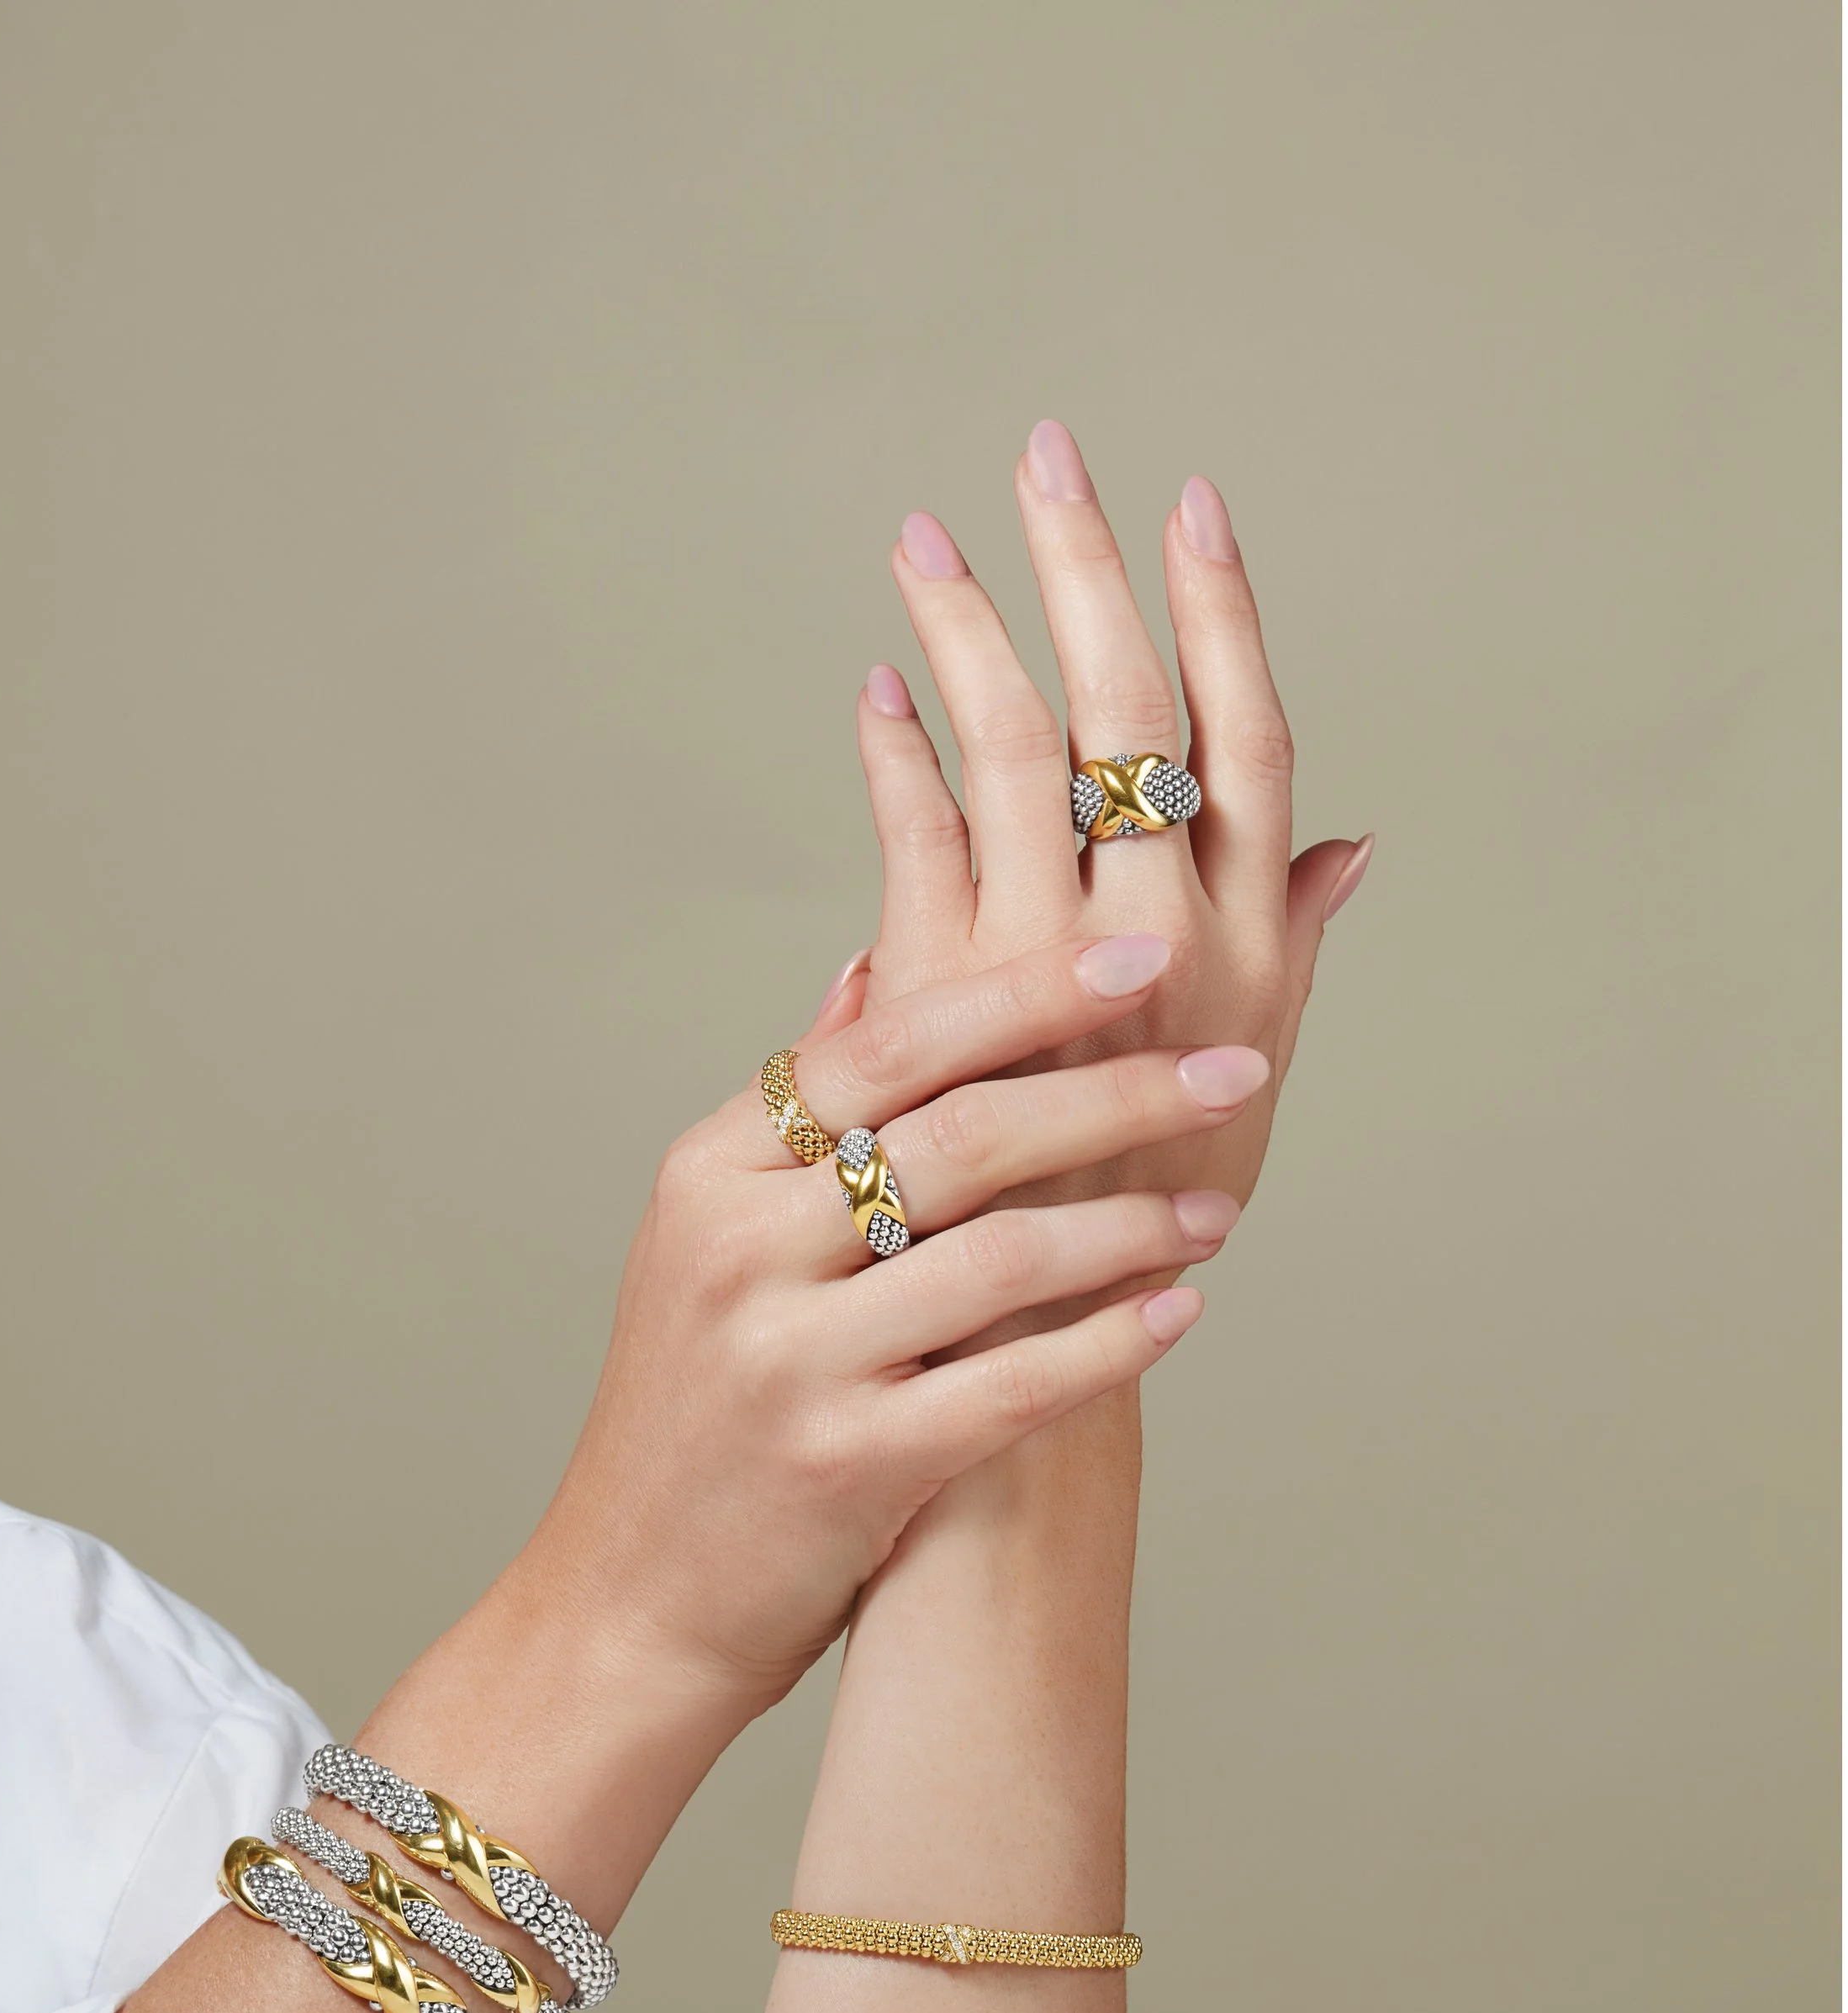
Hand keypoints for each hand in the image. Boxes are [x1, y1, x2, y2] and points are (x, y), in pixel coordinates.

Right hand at [523, 933, 1256, 1710]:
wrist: (629, 1601)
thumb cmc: (692, 1417)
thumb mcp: (703, 1242)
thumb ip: (797, 1112)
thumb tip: (878, 968)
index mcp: (711, 1174)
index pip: (891, 1047)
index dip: (1026, 992)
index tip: (1142, 961)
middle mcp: (741, 1253)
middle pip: (963, 1134)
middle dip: (1117, 1095)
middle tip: (1232, 1072)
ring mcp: (790, 1361)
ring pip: (1002, 1257)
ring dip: (1132, 1226)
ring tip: (1217, 1211)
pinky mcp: (846, 1465)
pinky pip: (1012, 1385)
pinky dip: (1107, 1345)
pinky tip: (1176, 1316)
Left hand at [848, 428, 1369, 1235]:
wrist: (1050, 1343)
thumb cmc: (1151, 1215)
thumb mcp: (1250, 1076)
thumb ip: (1291, 943)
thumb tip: (1353, 841)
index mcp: (1251, 948)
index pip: (1250, 742)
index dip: (1222, 614)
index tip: (1192, 504)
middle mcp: (1166, 946)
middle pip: (1131, 714)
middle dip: (1088, 573)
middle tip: (1048, 453)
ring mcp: (1054, 972)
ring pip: (1017, 753)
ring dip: (969, 633)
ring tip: (926, 540)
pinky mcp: (949, 1007)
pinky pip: (918, 841)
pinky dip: (897, 756)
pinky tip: (875, 686)